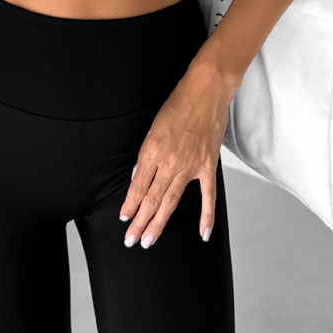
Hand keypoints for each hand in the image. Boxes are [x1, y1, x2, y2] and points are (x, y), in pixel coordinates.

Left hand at [118, 57, 236, 247]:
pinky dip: (206, 217)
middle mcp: (169, 162)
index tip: (124, 219)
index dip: (130, 205)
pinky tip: (202, 234)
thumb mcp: (152, 127)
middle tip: (132, 240)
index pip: (138, 186)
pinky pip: (207, 197)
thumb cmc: (178, 105)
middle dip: (140, 222)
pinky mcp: (207, 166)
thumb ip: (145, 155)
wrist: (206, 92)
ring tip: (150, 240)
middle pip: (152, 199)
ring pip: (171, 202)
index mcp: (152, 151)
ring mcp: (190, 166)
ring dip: (159, 223)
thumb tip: (138, 178)